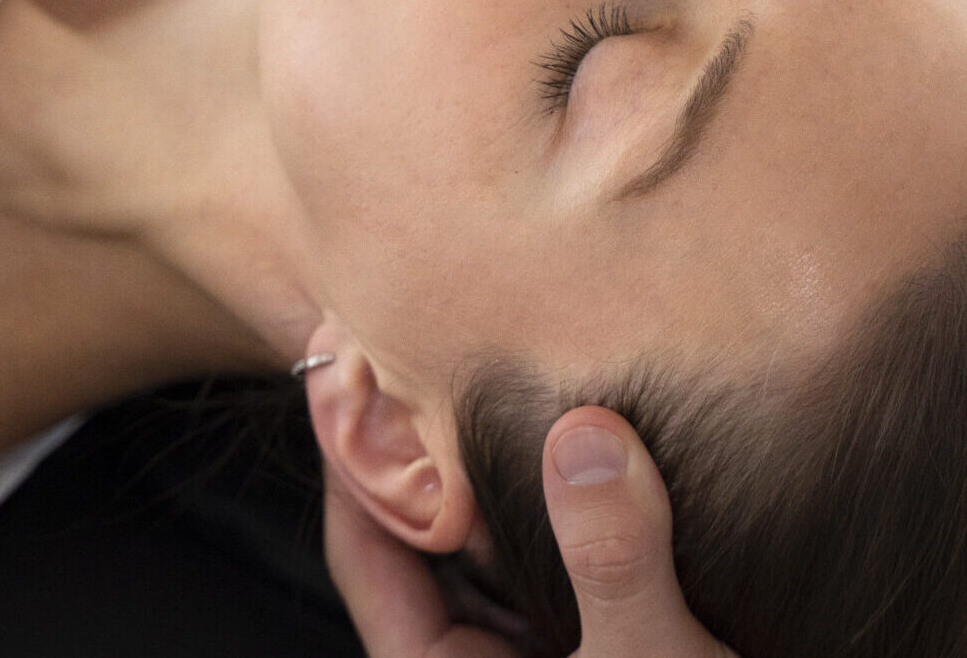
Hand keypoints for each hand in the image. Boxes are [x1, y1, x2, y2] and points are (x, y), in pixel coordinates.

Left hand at [325, 404, 736, 657]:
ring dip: (502, 472)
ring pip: (495, 546)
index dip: (352, 458)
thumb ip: (614, 557)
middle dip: (431, 449)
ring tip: (504, 367)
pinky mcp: (597, 645)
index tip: (353, 363)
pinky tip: (587, 439)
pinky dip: (562, 504)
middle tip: (432, 340)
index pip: (364, 552)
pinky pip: (558, 561)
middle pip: (425, 540)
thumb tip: (584, 435)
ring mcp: (541, 655)